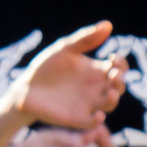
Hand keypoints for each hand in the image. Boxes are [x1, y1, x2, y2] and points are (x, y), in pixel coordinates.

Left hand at [9, 22, 126, 129]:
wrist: (25, 88)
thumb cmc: (45, 67)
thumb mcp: (64, 49)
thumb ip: (85, 39)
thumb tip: (108, 24)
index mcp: (95, 71)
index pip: (118, 68)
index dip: (121, 64)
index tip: (113, 58)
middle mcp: (95, 88)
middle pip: (118, 86)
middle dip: (120, 81)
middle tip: (114, 74)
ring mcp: (88, 103)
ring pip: (109, 104)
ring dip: (114, 99)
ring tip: (111, 93)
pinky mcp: (76, 118)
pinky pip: (91, 121)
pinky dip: (97, 120)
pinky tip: (97, 114)